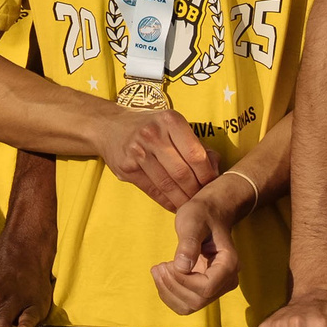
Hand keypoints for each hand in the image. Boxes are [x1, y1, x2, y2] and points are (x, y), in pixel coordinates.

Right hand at [93, 104, 217, 209]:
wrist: (110, 125)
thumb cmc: (150, 126)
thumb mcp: (172, 125)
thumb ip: (194, 143)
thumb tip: (215, 167)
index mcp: (170, 121)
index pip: (195, 154)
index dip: (207, 175)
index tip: (212, 185)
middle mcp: (153, 134)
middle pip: (182, 172)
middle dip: (196, 190)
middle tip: (203, 199)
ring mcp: (137, 151)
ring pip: (167, 184)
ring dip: (182, 200)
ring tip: (191, 205)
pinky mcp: (126, 167)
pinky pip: (152, 190)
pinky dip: (167, 201)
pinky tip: (175, 205)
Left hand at [151, 171, 250, 315]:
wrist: (209, 214)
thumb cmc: (201, 214)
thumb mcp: (192, 221)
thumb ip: (188, 243)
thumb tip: (182, 267)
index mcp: (229, 264)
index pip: (207, 288)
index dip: (183, 281)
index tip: (169, 263)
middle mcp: (227, 280)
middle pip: (197, 300)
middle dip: (172, 286)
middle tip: (159, 266)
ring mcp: (217, 287)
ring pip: (190, 306)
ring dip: (168, 292)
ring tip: (158, 270)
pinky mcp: (205, 290)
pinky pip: (186, 304)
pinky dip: (169, 295)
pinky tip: (163, 277)